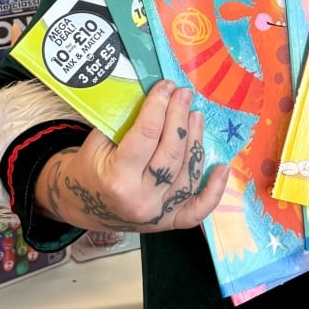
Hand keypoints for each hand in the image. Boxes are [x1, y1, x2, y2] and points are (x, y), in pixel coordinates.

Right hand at [36, 79, 229, 236]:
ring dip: (196, 140)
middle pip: (171, 153)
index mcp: (117, 180)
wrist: (84, 207)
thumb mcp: (96, 143)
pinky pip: (199, 208)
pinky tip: (223, 166)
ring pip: (188, 174)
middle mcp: (141, 200)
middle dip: (179, 118)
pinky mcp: (170, 222)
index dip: (158, 106)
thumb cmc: (89, 169)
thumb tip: (158, 96)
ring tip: (196, 115)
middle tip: (184, 94)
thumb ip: (125, 123)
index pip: (146, 136)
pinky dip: (215, 189)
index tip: (166, 86)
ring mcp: (159, 215)